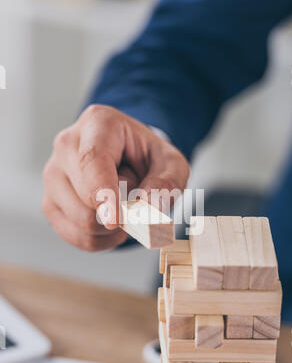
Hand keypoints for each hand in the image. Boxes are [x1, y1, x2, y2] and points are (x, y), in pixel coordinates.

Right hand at [42, 105, 189, 251]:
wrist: (128, 160)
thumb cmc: (147, 159)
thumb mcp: (171, 163)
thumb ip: (168, 181)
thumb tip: (150, 205)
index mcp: (97, 123)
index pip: (93, 161)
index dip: (103, 193)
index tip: (115, 220)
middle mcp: (66, 145)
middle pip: (87, 197)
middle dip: (120, 207)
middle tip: (134, 191)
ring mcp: (52, 174)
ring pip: (81, 221)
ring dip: (112, 225)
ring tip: (120, 202)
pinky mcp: (49, 202)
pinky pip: (77, 237)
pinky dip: (101, 239)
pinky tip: (110, 221)